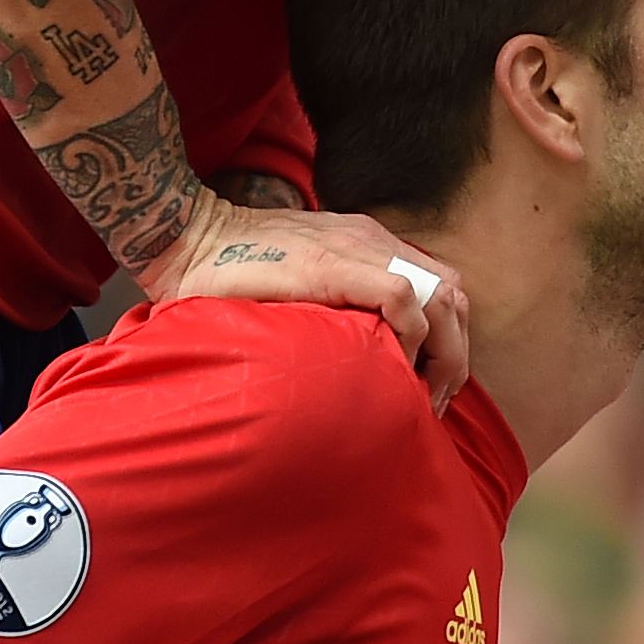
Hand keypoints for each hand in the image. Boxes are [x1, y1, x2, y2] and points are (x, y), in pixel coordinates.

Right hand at [137, 190, 469, 407]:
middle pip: (454, 293)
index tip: (430, 389)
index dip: (450, 340)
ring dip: (443, 353)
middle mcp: (373, 242)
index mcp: (369, 246)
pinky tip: (391, 369)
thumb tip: (359, 365)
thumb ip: (334, 310)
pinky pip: (402, 297)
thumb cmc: (231, 274)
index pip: (442, 287)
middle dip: (456, 354)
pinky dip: (412, 337)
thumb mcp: (300, 290)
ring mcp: (358, 248)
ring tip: (419, 397)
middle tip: (432, 403)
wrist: (187, 240)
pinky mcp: (334, 264)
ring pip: (441, 296)